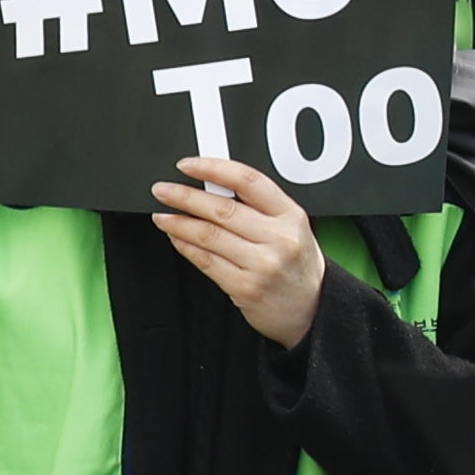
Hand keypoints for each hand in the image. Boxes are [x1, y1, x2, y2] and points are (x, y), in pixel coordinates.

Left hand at [154, 156, 330, 349]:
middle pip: (223, 209)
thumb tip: (210, 186)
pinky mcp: (245, 288)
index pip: (248, 181)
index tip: (188, 166)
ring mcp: (262, 264)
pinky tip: (176, 238)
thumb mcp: (291, 228)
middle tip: (162, 191)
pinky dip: (186, 247)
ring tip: (162, 216)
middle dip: (185, 196)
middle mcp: (279, 238)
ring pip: (209, 236)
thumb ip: (259, 207)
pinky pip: (206, 262)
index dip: (213, 169)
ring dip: (178, 223)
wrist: (312, 308)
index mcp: (291, 215)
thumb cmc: (296, 265)